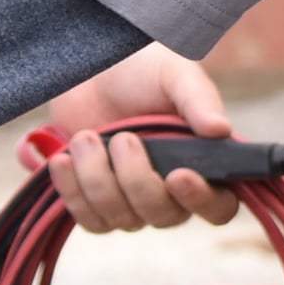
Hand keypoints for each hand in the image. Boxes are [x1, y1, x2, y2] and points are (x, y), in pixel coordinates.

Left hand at [37, 42, 240, 231]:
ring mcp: (131, 199)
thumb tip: (221, 130)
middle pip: (163, 216)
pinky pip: (89, 219)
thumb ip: (198, 100)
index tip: (176, 176)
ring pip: (121, 219)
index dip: (200, 200)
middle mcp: (171, 190)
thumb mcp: (174, 74)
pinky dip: (72, 192)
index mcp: (202, 162)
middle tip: (122, 138)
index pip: (217, 205)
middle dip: (136, 179)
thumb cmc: (140, 68)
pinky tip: (62, 161)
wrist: (87, 65)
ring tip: (84, 137)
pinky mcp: (95, 201)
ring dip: (98, 180)